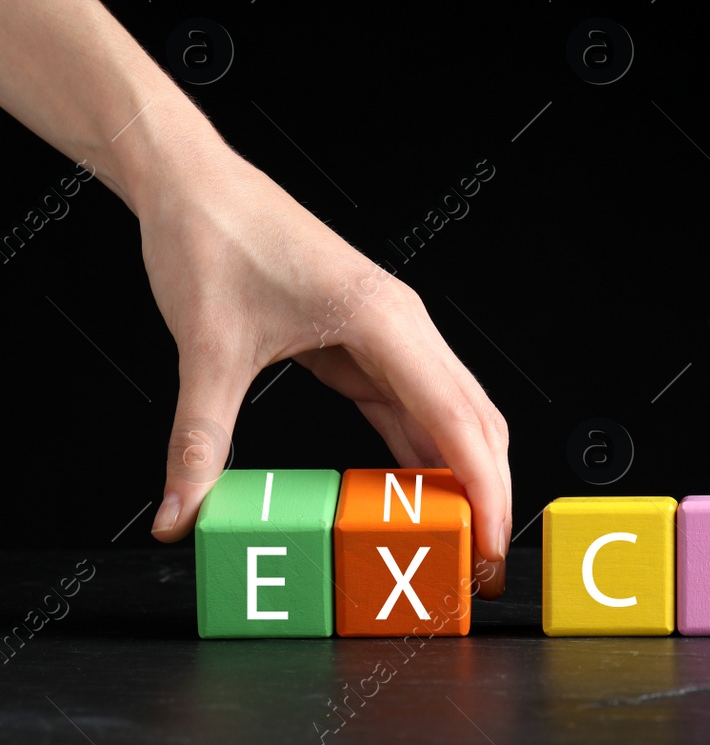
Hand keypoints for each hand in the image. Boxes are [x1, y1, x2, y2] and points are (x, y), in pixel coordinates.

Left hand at [143, 144, 509, 598]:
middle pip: (473, 419)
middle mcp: (402, 324)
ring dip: (457, 474)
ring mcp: (391, 333)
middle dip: (485, 491)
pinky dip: (419, 452)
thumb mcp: (207, 350)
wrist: (195, 184)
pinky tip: (409, 492)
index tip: (490, 543)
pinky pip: (412, 406)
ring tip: (451, 538)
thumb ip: (198, 442)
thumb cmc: (214, 239)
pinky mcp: (368, 342)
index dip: (482, 487)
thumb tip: (183, 515)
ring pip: (450, 413)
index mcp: (382, 319)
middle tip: (479, 560)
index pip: (455, 418)